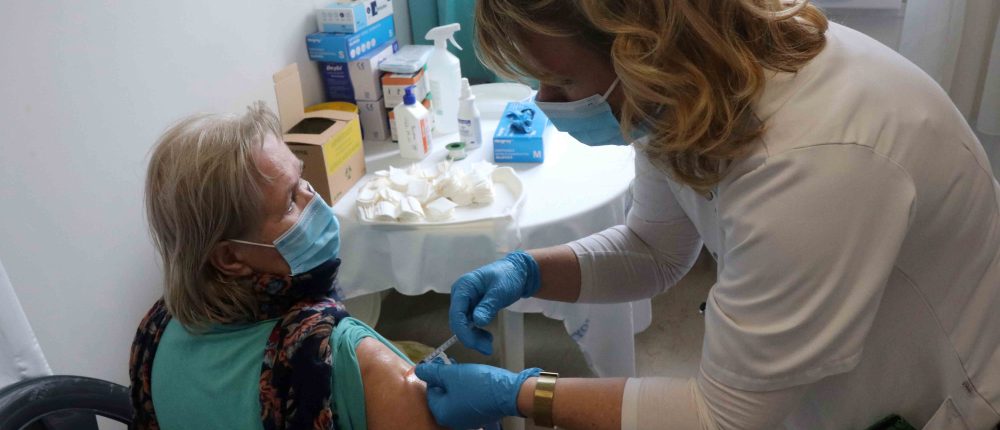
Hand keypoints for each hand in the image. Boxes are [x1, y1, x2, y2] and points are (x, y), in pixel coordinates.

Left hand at [416, 360, 539, 428]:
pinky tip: (473, 380)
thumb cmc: (478, 385)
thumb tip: (419, 369)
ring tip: (463, 370)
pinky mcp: (478, 416)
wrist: (509, 393)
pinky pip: (466, 401)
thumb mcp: (452, 374)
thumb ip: (433, 372)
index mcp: (442, 413)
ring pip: (454, 397)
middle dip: (446, 378)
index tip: (441, 363)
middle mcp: (452, 421)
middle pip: (442, 395)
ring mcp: (466, 420)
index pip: (430, 391)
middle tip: (451, 364)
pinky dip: (466, 390)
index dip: (435, 375)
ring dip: (456, 383)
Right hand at [449, 251, 539, 354]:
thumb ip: (488, 306)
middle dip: (470, 337)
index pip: (456, 313)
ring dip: (474, 337)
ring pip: (463, 325)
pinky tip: (487, 337)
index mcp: (463, 287)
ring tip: (489, 344)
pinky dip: (477, 332)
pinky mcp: (471, 307)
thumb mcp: (500, 291)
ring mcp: (465, 301)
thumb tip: (477, 322)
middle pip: (458, 321)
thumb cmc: (508, 277)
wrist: (517, 273)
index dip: (463, 331)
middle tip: (487, 348)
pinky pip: (470, 324)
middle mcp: (460, 294)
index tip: (474, 344)